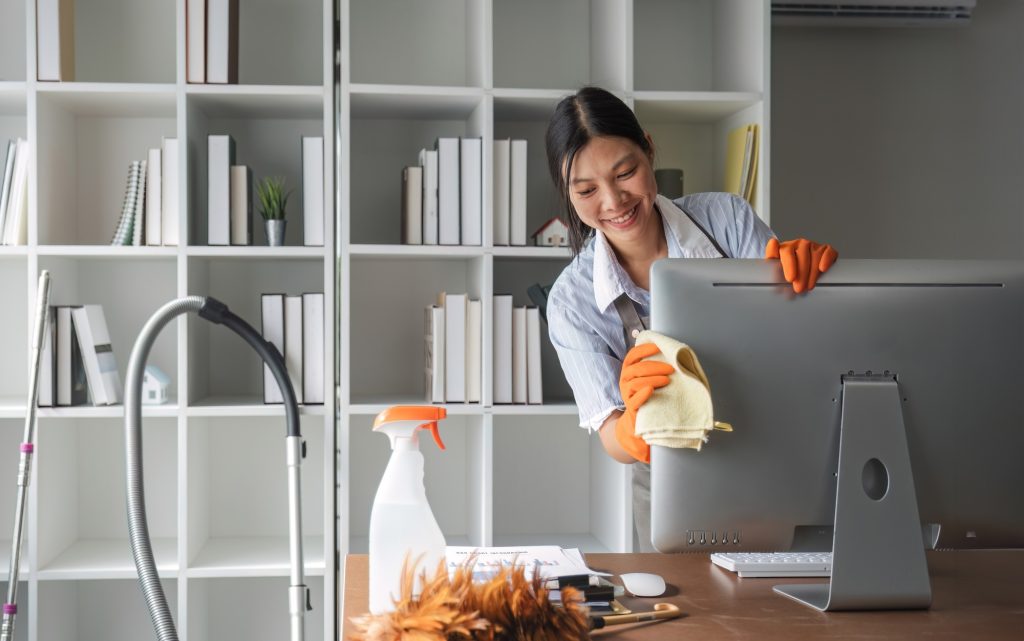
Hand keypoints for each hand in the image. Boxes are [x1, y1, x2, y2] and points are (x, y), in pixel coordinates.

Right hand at [616, 343, 674, 462]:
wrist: (637, 422)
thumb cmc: (646, 396)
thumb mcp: (647, 379)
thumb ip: (653, 368)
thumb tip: (671, 353)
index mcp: (628, 370)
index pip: (633, 355)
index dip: (644, 349)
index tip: (658, 346)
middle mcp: (625, 380)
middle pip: (637, 368)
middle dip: (655, 366)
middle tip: (671, 368)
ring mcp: (626, 394)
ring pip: (636, 382)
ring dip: (653, 379)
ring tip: (667, 380)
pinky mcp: (630, 408)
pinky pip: (634, 400)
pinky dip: (643, 394)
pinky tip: (651, 390)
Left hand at [765, 238, 837, 292]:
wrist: (797, 266)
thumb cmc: (785, 268)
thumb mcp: (774, 264)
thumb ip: (771, 256)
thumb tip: (772, 242)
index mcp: (787, 246)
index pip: (787, 252)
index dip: (789, 265)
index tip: (790, 279)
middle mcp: (801, 244)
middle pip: (802, 256)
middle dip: (801, 274)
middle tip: (799, 289)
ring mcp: (814, 245)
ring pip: (815, 255)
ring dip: (813, 273)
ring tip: (809, 286)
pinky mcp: (826, 249)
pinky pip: (829, 251)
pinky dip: (827, 259)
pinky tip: (823, 268)